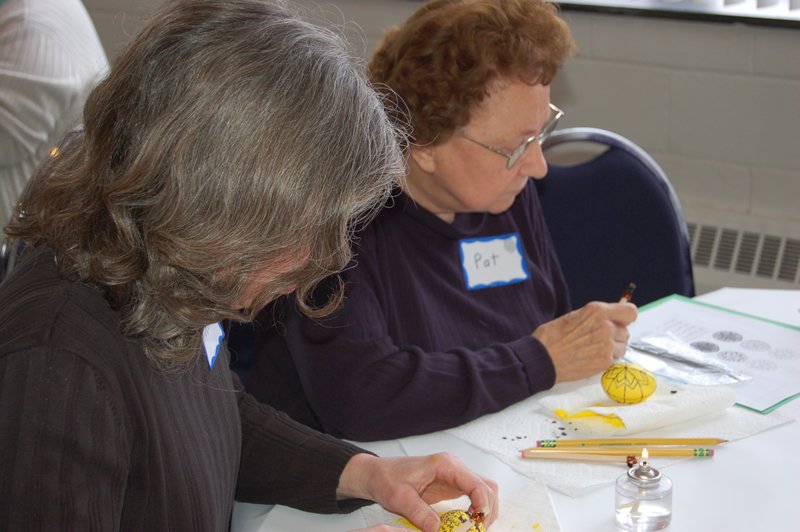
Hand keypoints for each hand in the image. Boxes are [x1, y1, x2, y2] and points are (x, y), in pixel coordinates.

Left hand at [337, 453, 497, 531]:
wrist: (378, 473)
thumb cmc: (387, 479)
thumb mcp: (399, 498)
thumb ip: (419, 513)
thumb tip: (438, 529)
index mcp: (445, 465)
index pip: (476, 483)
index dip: (483, 503)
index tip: (478, 522)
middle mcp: (454, 467)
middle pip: (487, 487)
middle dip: (488, 510)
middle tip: (478, 529)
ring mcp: (455, 475)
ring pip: (485, 490)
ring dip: (486, 509)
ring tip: (475, 527)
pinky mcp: (452, 484)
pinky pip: (475, 495)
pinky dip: (478, 508)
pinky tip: (469, 522)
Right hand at [533, 301, 637, 381]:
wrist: (543, 358)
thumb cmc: (553, 336)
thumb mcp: (574, 316)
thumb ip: (595, 316)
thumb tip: (611, 318)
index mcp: (597, 311)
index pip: (630, 312)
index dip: (625, 318)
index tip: (619, 321)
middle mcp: (606, 326)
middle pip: (626, 330)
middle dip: (616, 334)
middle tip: (598, 338)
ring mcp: (607, 344)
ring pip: (623, 345)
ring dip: (613, 347)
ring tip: (594, 348)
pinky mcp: (605, 361)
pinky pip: (615, 358)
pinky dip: (606, 358)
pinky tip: (591, 357)